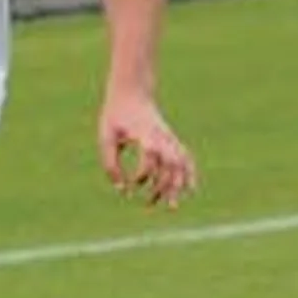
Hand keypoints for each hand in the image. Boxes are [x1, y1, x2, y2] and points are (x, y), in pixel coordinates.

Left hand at [98, 89, 196, 208]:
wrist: (132, 91)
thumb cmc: (116, 115)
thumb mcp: (106, 137)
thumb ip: (111, 163)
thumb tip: (121, 190)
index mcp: (145, 134)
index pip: (150, 159)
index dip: (141, 176)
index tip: (130, 187)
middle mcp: (161, 138)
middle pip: (171, 166)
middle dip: (164, 188)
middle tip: (150, 205)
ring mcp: (169, 138)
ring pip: (181, 165)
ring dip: (177, 186)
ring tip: (171, 206)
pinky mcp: (171, 139)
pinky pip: (186, 157)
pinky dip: (190, 173)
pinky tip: (190, 188)